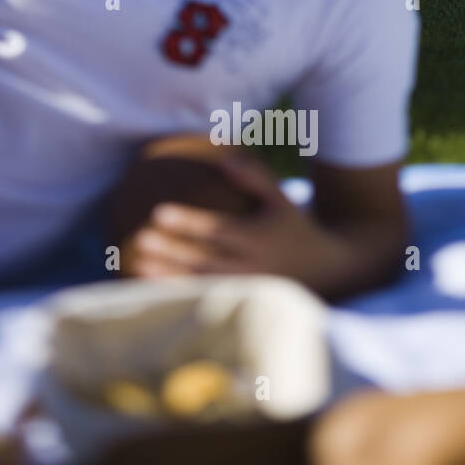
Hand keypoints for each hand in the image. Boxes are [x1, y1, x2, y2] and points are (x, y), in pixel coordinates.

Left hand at [123, 151, 351, 292]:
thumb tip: (224, 158)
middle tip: (141, 239)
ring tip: (137, 265)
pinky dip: (176, 296)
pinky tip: (148, 286)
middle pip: (205, 262)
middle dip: (172, 252)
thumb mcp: (282, 200)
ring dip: (167, 278)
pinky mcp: (241, 305)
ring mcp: (246, 292)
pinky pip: (204, 301)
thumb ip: (255, 178)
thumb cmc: (295, 228)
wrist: (327, 272)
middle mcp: (253, 269)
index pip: (219, 231)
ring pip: (201, 287)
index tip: (158, 212)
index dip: (189, 222)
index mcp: (260, 240)